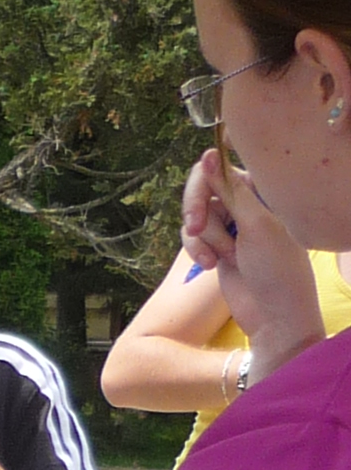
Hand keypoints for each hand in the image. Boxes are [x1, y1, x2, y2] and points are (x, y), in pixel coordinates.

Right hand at [180, 147, 323, 379]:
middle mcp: (247, 202)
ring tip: (219, 258)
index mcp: (265, 190)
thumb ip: (230, 189)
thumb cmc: (277, 268)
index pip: (223, 167)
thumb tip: (208, 153)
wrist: (273, 315)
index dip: (205, 180)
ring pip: (196, 215)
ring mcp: (231, 225)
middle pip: (204, 189)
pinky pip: (192, 237)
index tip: (197, 204)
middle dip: (198, 211)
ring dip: (202, 237)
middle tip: (194, 227)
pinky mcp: (217, 245)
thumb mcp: (255, 224)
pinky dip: (196, 250)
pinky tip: (210, 265)